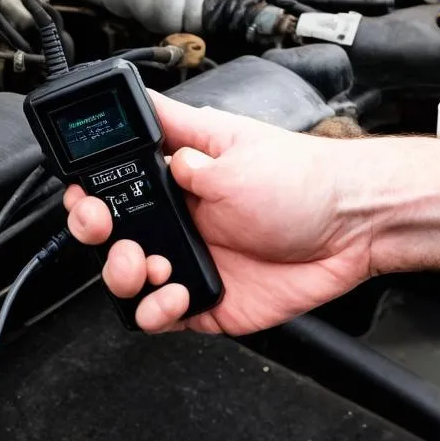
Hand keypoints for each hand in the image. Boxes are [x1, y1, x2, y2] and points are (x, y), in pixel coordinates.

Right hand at [65, 92, 375, 334]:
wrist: (355, 228)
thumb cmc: (306, 181)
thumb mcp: (233, 146)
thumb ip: (180, 145)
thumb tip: (145, 125)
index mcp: (178, 176)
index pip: (115, 180)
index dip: (90, 189)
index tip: (85, 194)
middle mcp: (178, 217)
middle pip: (109, 233)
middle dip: (95, 232)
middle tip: (106, 229)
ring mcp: (189, 259)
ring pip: (127, 278)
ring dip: (123, 274)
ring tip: (148, 264)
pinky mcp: (205, 299)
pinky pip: (161, 314)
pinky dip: (156, 311)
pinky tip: (176, 294)